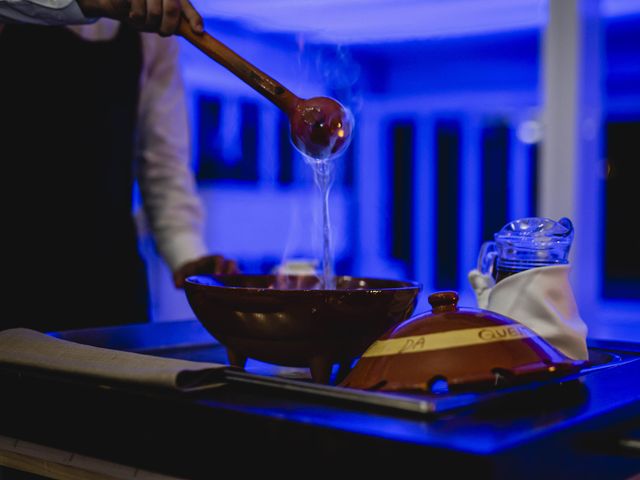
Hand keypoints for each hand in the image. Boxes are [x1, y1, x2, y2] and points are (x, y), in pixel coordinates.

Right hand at [77, 0, 203, 35]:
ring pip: (151, 14)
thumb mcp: (161, 12)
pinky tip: (127, 11)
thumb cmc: (141, 7)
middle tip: (160, 32)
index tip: (199, 31)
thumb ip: (178, 20)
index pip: (185, 6)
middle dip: (166, 28)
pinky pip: (132, 9)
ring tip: (138, 20)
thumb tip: (197, 31)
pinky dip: (130, 16)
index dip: (194, 19)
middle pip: (170, 11)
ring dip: (144, 24)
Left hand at [173, 254, 239, 287]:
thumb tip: (178, 286)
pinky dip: (239, 289)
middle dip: (231, 272)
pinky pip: (238, 284)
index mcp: (211, 260)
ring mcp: (227, 274)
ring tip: (236, 291)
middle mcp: (222, 266)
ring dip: (237, 280)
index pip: (219, 259)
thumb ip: (178, 277)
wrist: (193, 274)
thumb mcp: (181, 272)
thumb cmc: (187, 272)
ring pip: (237, 273)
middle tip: (228, 283)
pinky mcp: (230, 283)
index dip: (219, 266)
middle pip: (232, 264)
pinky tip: (238, 299)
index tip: (217, 275)